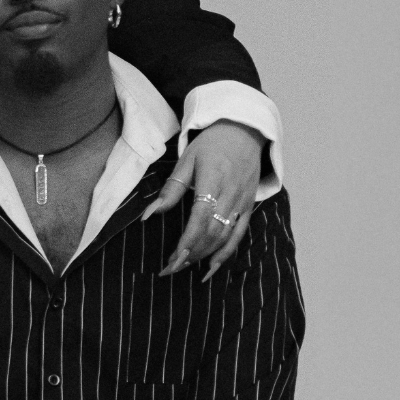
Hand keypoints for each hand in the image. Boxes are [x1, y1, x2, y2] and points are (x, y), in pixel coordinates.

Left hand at [142, 119, 264, 273]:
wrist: (244, 131)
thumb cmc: (211, 145)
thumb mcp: (186, 160)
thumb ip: (170, 189)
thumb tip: (150, 214)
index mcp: (212, 180)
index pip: (200, 217)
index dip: (187, 241)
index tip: (172, 258)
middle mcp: (230, 193)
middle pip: (212, 232)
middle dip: (191, 253)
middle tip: (170, 268)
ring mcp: (242, 202)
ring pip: (225, 236)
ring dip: (204, 255)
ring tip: (183, 265)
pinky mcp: (249, 206)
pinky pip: (239, 234)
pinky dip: (226, 253)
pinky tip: (211, 267)